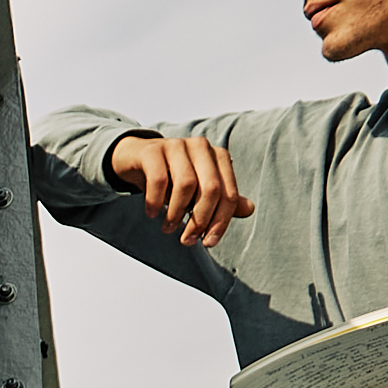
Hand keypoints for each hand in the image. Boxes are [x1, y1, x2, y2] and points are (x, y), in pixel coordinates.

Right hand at [109, 133, 255, 247]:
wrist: (137, 159)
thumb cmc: (172, 177)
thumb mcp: (198, 190)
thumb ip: (222, 199)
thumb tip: (249, 209)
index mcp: (218, 156)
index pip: (228, 194)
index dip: (220, 222)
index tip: (208, 242)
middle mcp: (201, 147)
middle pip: (211, 189)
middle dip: (200, 220)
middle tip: (187, 239)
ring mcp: (176, 145)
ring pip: (186, 184)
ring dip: (176, 213)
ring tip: (168, 228)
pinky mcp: (153, 151)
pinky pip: (159, 180)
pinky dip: (156, 201)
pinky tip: (152, 213)